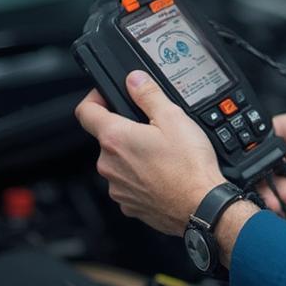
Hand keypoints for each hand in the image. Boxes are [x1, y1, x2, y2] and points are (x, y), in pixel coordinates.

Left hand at [74, 71, 232, 236]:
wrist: (199, 206)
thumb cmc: (188, 166)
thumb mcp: (173, 117)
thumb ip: (148, 94)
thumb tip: (134, 80)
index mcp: (116, 138)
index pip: (86, 112)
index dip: (95, 98)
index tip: (106, 96)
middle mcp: (109, 164)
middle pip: (107, 137)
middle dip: (126, 128)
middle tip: (154, 127)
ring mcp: (117, 187)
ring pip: (118, 161)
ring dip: (134, 153)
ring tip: (163, 153)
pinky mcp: (127, 204)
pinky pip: (128, 181)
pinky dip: (141, 175)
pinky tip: (163, 172)